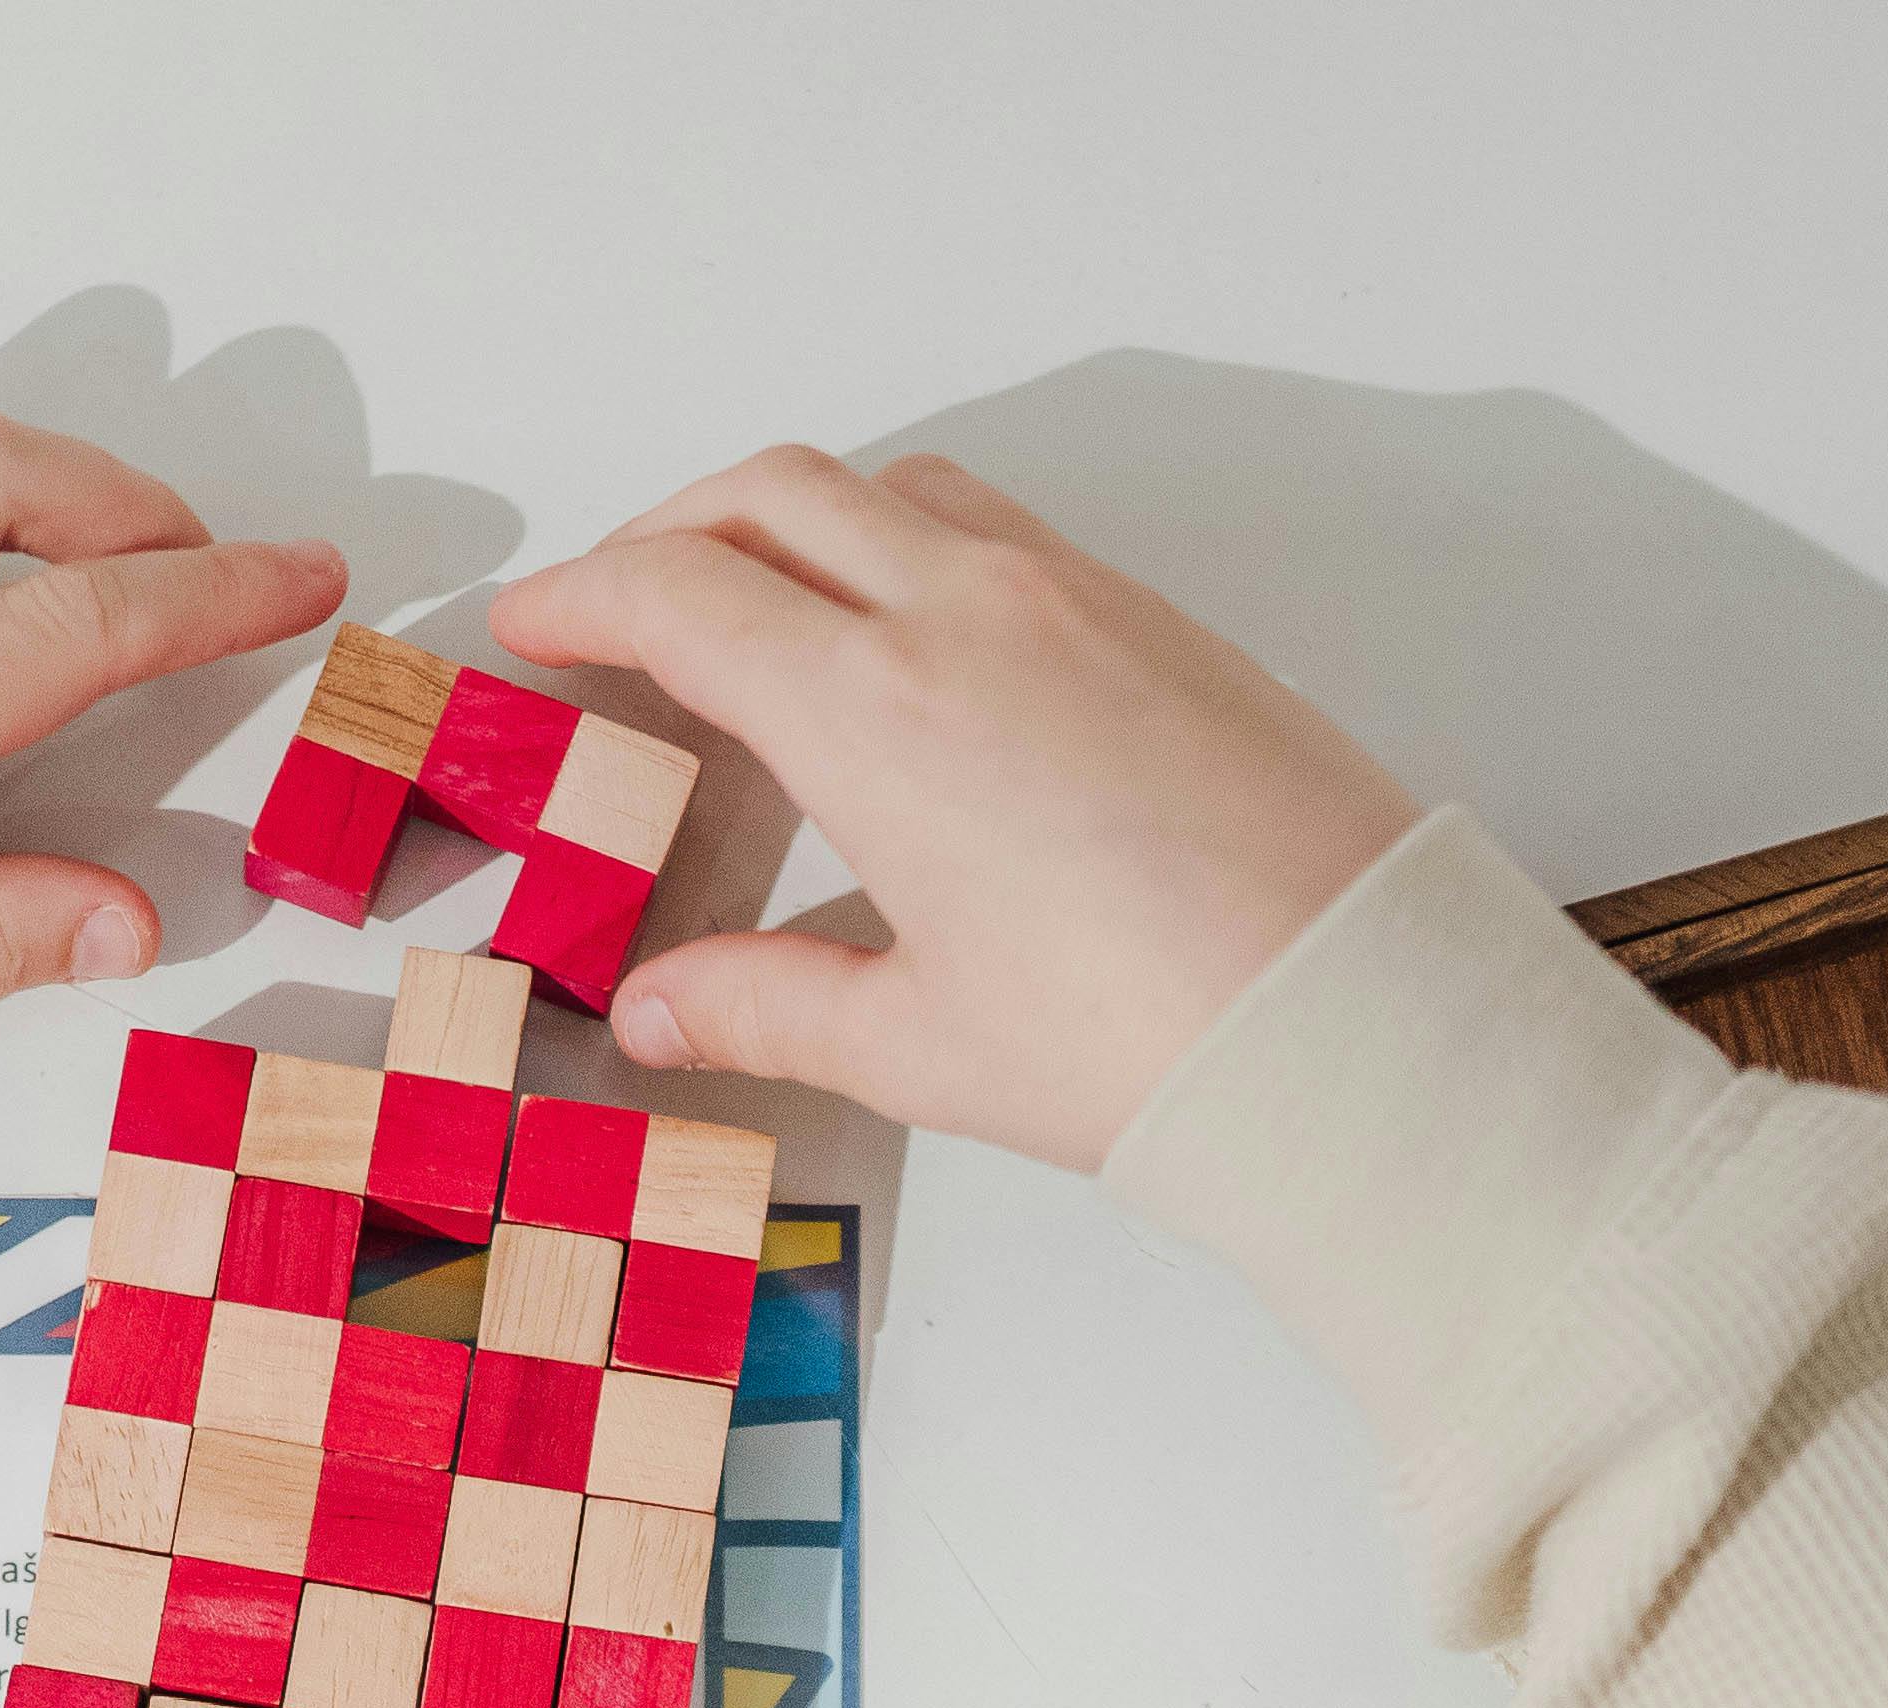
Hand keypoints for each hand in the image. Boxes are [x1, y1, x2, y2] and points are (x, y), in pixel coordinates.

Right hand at [492, 452, 1418, 1176]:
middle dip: (670, 531)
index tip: (532, 626)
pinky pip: (992, 526)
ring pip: (889, 485)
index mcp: (873, 706)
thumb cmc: (1144, 1036)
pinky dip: (903, 544)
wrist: (1355, 1008)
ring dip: (795, 517)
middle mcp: (963, 610)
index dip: (581, 599)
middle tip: (618, 604)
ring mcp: (1069, 595)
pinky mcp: (1151, 617)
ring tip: (758, 604)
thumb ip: (765, 1006)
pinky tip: (905, 642)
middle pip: (771, 495)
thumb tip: (658, 1010)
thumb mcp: (918, 1042)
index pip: (679, 597)